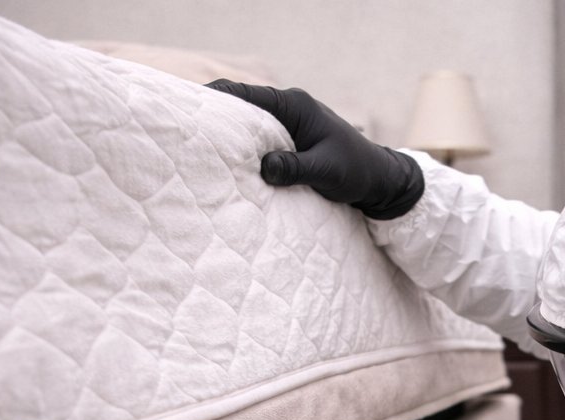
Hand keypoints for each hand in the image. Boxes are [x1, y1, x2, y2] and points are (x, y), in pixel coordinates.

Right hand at [206, 79, 423, 219]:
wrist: (379, 180)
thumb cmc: (356, 171)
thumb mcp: (326, 171)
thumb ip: (295, 168)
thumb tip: (264, 167)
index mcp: (294, 106)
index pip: (245, 94)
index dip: (215, 99)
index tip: (188, 109)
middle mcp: (288, 109)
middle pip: (241, 106)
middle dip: (215, 118)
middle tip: (185, 133)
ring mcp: (288, 125)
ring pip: (249, 125)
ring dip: (229, 136)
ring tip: (200, 150)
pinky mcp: (289, 141)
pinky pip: (260, 139)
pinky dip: (244, 148)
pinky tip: (228, 163)